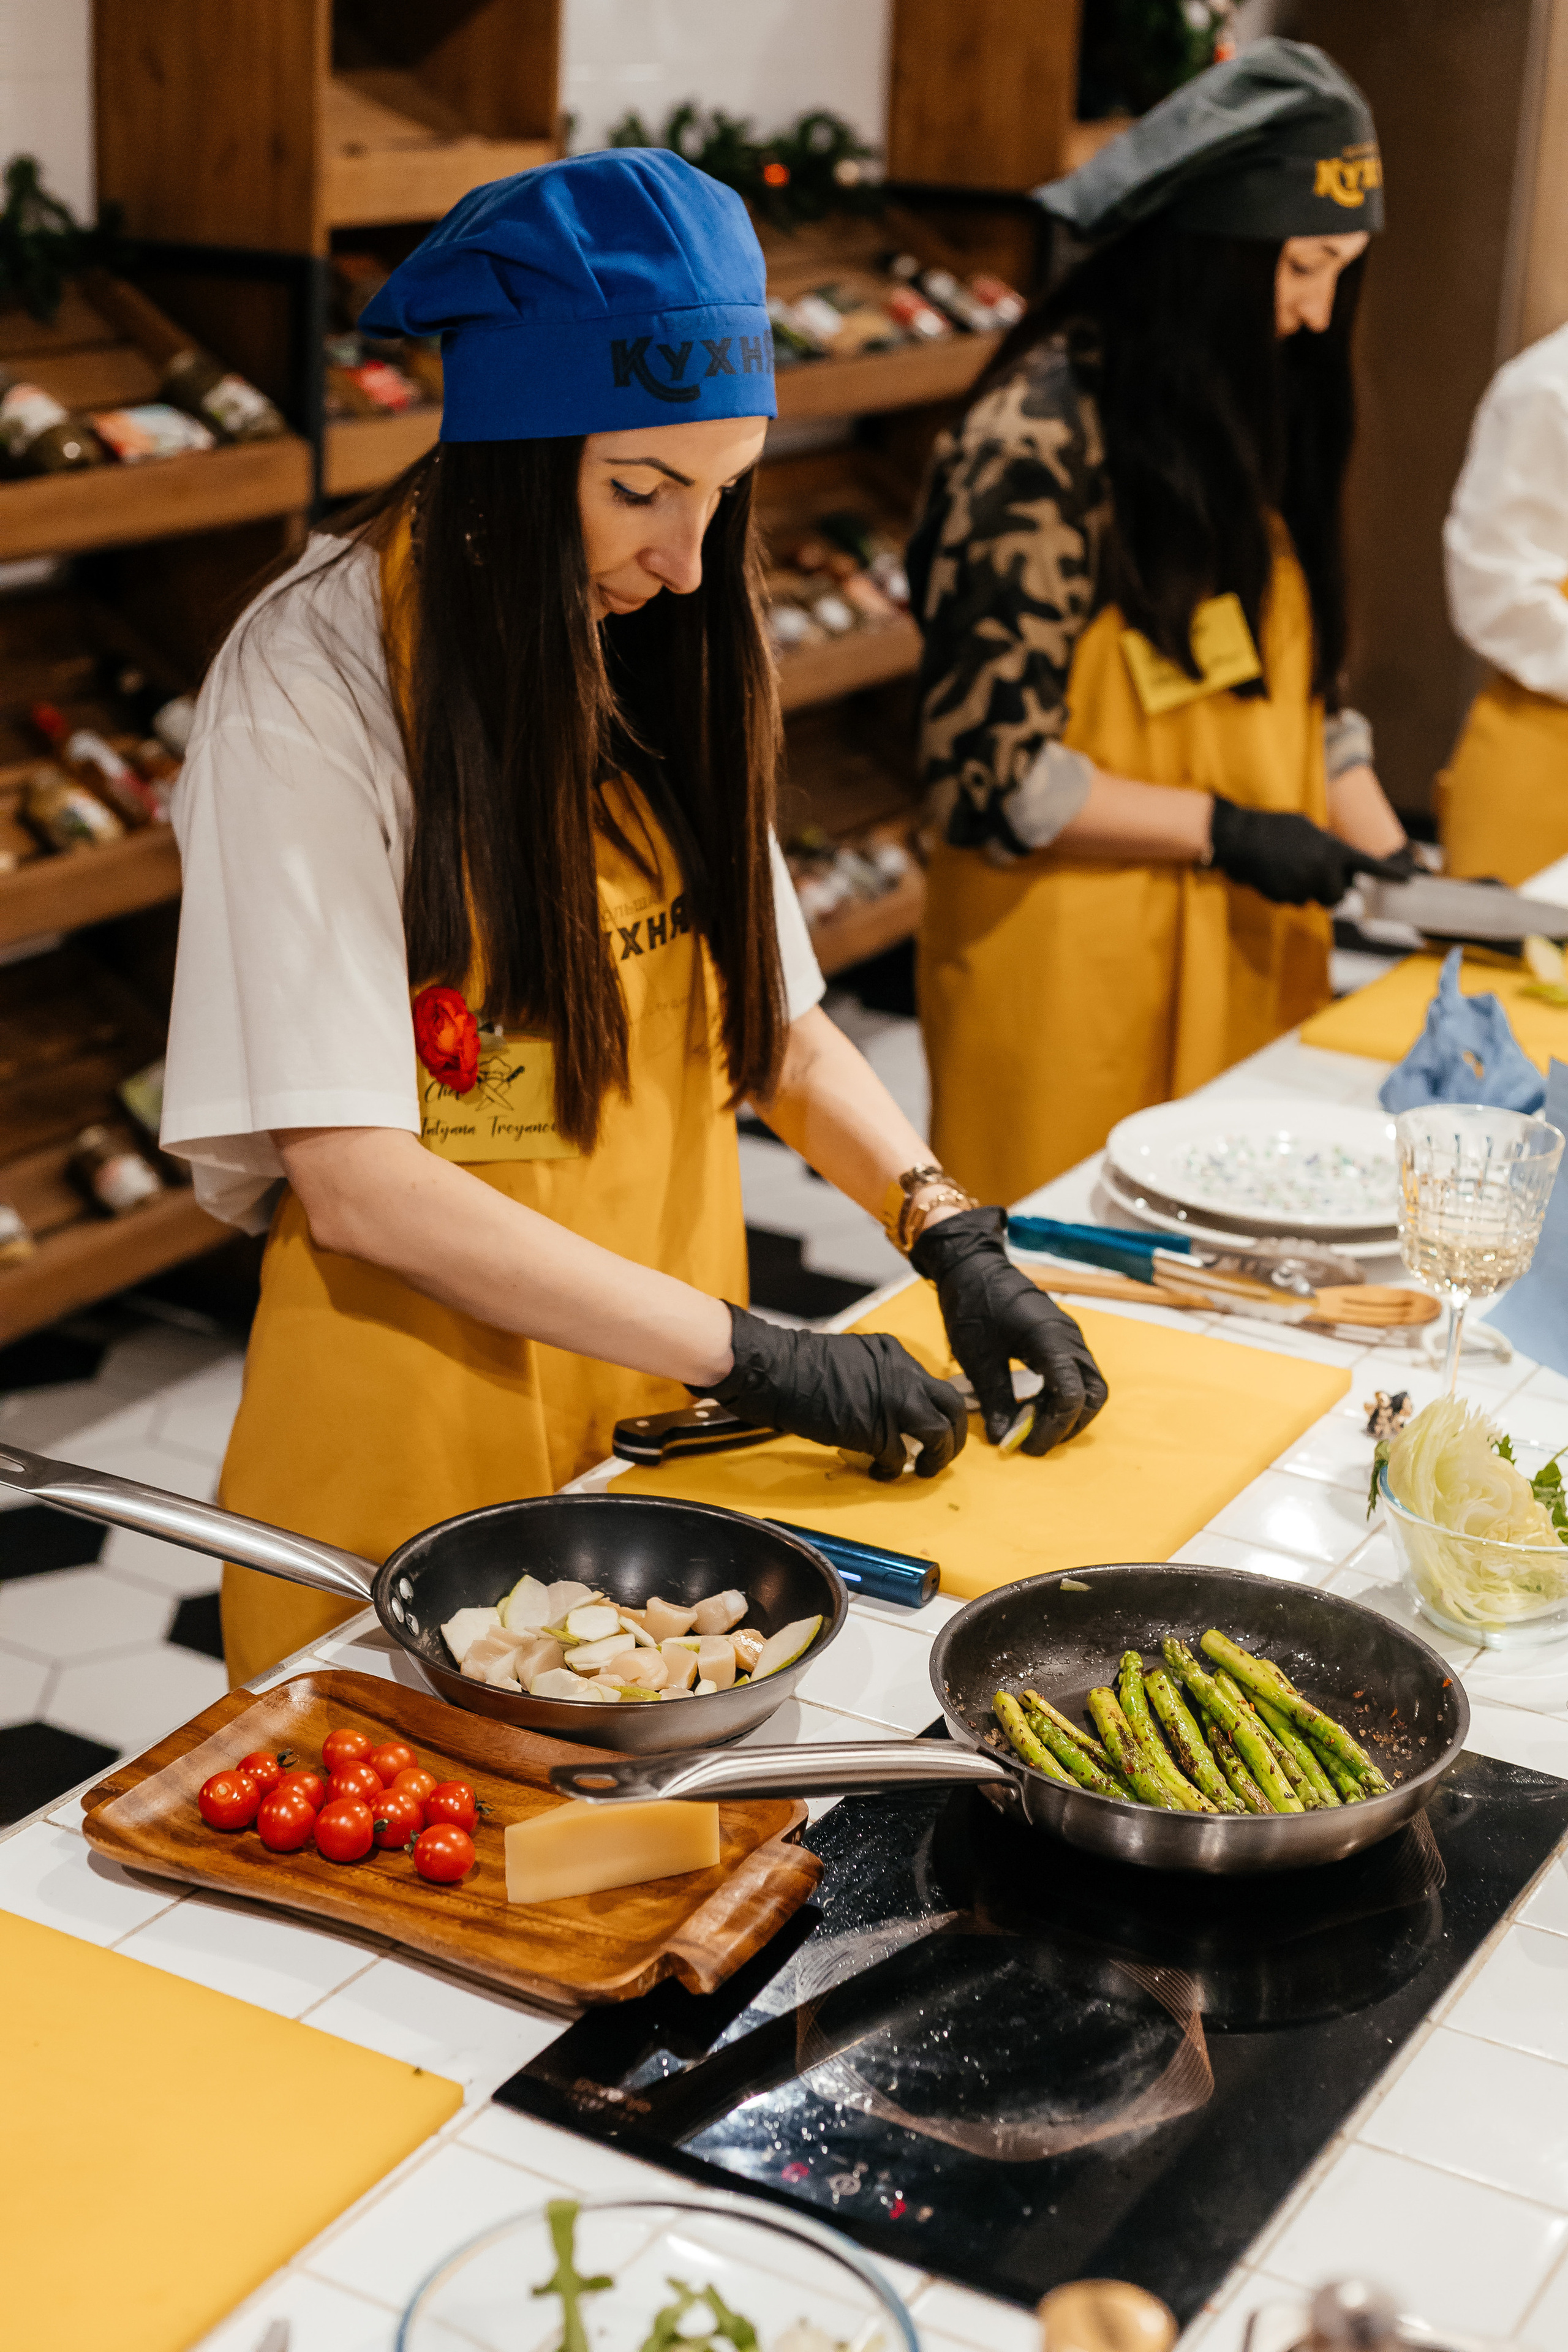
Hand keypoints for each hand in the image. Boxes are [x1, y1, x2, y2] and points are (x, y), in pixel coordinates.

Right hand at [701, 1304, 966, 1480]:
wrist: (776, 1371)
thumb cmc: (797, 1365)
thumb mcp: (849, 1359)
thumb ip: (874, 1376)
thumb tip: (880, 1402)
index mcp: (893, 1353)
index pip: (930, 1383)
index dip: (934, 1409)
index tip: (930, 1425)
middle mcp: (902, 1374)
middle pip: (951, 1406)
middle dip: (954, 1434)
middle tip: (943, 1452)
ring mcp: (894, 1402)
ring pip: (939, 1433)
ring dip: (937, 1457)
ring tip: (924, 1470)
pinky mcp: (877, 1430)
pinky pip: (899, 1457)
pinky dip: (893, 1471)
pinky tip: (882, 1475)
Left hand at [909, 1207, 1108, 1453]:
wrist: (973, 1266)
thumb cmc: (973, 1304)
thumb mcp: (978, 1357)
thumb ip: (995, 1399)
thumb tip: (1003, 1438)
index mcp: (1051, 1339)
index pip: (1072, 1396)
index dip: (1052, 1428)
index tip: (1025, 1445)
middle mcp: (1070, 1338)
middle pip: (1092, 1396)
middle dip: (1068, 1425)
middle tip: (1033, 1440)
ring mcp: (1070, 1337)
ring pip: (1089, 1386)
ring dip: (1068, 1413)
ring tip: (1033, 1426)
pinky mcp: (1062, 1339)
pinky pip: (1076, 1375)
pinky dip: (1062, 1396)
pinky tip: (1033, 1405)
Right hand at [1207, 797, 1410, 907]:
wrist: (1241, 838)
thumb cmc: (1275, 827)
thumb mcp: (1308, 828)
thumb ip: (1327, 847)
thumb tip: (1336, 863)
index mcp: (1333, 850)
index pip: (1368, 865)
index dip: (1389, 874)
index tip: (1408, 880)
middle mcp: (1322, 871)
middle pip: (1338, 896)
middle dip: (1330, 890)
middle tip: (1317, 874)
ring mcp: (1303, 887)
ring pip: (1314, 900)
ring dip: (1307, 890)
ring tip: (1289, 868)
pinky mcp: (1285, 898)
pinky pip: (1294, 902)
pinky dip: (1288, 892)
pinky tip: (1275, 874)